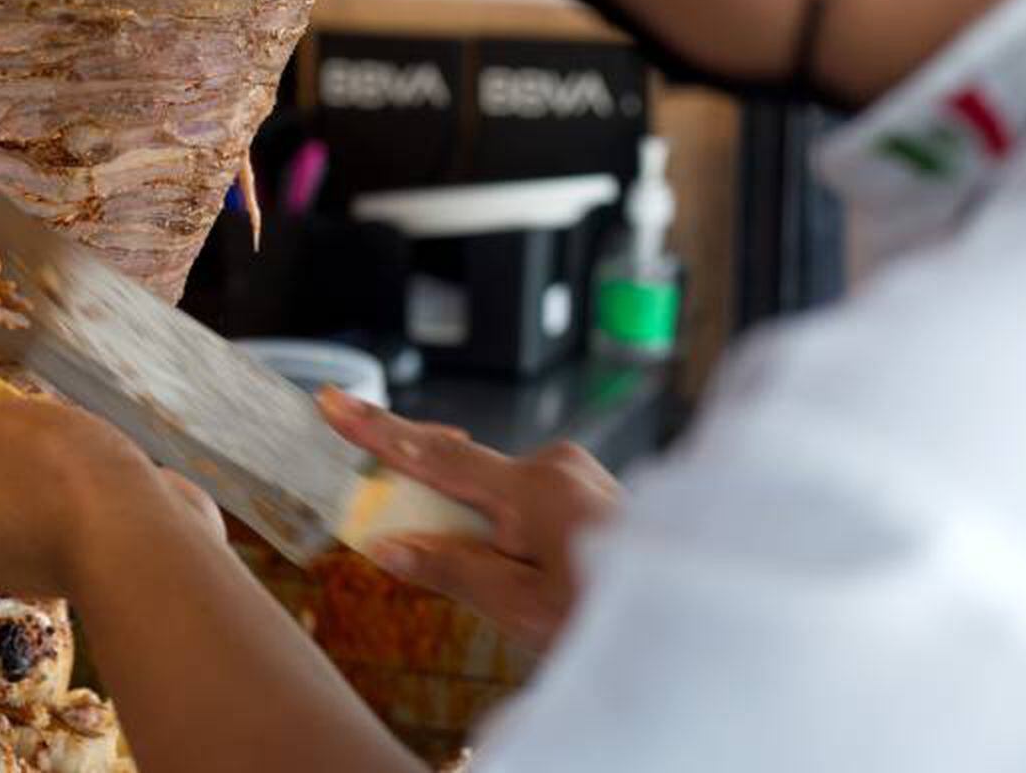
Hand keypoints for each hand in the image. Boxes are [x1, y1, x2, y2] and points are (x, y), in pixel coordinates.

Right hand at [319, 388, 621, 646]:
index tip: (332, 402)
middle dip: (430, 502)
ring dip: (478, 527)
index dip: (377, 432)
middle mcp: (555, 466)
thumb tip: (391, 547)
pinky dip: (505, 527)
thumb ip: (453, 570)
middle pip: (463, 472)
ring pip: (496, 492)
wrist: (693, 624)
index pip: (436, 456)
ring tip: (512, 588)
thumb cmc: (616, 617)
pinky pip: (524, 498)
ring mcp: (576, 473)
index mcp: (535, 489)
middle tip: (409, 540)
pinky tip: (524, 570)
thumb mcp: (524, 610)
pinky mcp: (588, 488)